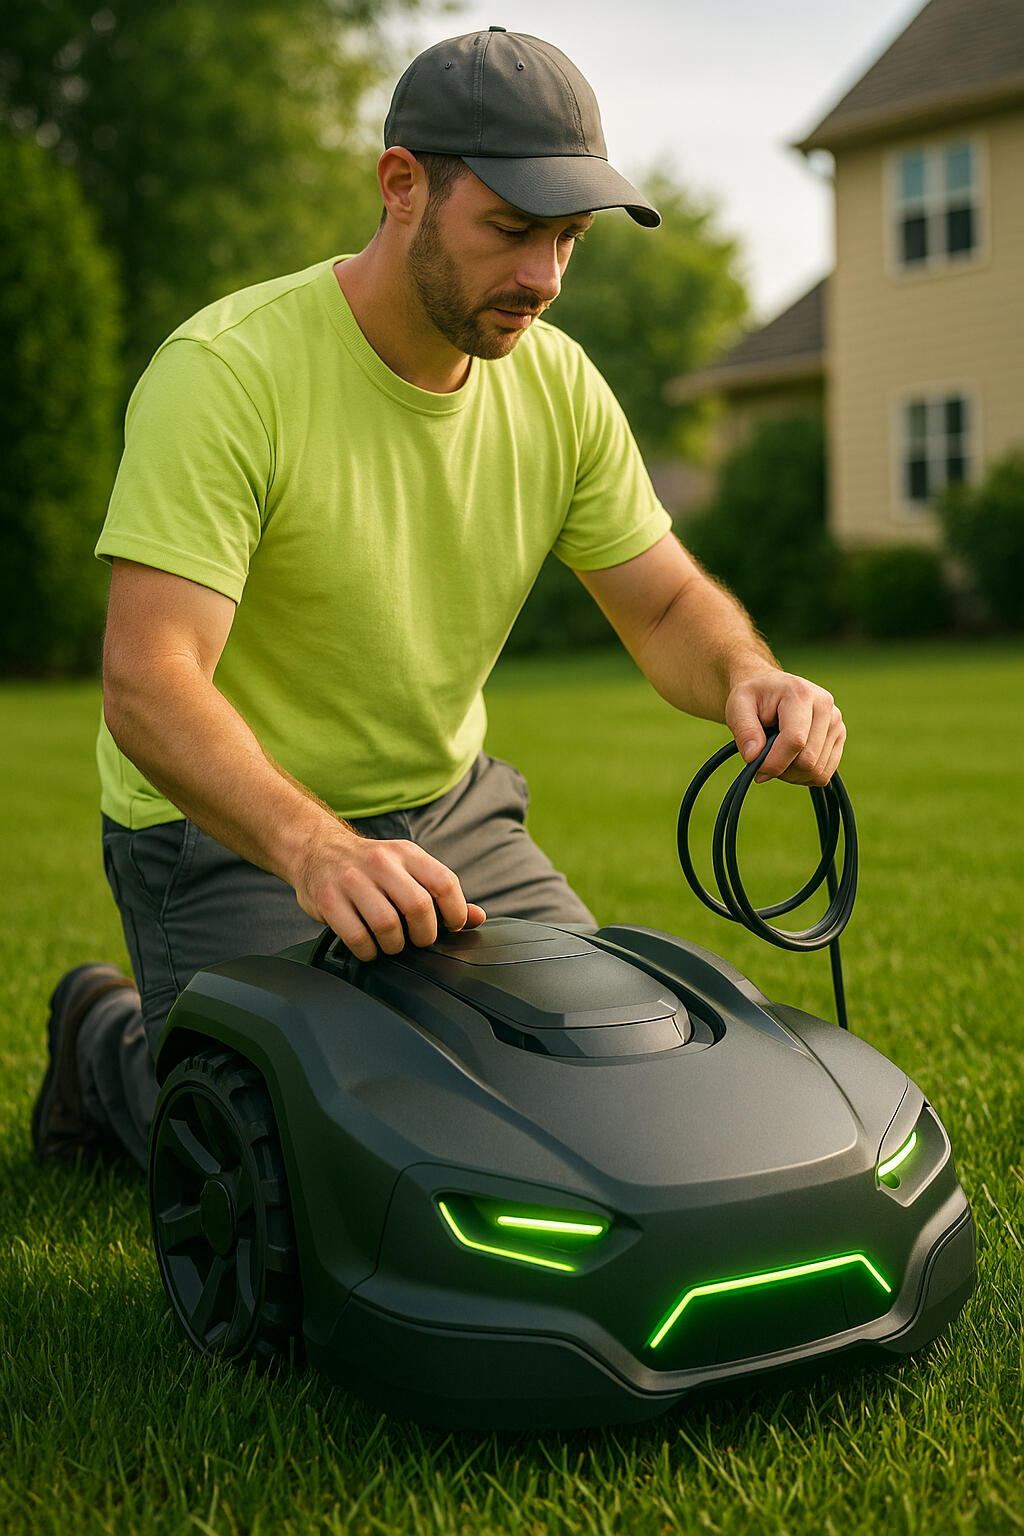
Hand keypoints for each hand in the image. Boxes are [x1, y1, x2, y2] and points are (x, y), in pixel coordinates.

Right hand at [293, 826, 485, 960]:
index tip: (450, 926)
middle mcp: (381, 863)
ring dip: (394, 946)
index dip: (455, 913)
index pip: (444, 883)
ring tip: (391, 944)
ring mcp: (353, 881)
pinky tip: (369, 947)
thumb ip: (440, 892)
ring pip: (387, 925)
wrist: (316, 849)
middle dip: (424, 935)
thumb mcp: (406, 868)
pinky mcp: (330, 900)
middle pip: (418, 907)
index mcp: (406, 854)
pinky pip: (358, 938)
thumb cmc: (368, 866)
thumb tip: (476, 916)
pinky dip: (369, 952)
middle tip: (417, 940)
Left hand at [725, 668, 845, 786]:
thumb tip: (754, 757)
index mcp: (801, 694)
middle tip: (764, 760)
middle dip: (781, 770)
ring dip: (792, 775)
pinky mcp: (839, 737)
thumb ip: (744, 731)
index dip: (774, 762)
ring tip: (776, 758)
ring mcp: (836, 722)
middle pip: (808, 761)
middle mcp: (825, 706)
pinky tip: (790, 762)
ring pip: (817, 771)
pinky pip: (824, 774)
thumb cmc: (753, 698)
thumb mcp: (738, 707)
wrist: (770, 690)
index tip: (756, 768)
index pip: (795, 740)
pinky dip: (804, 776)